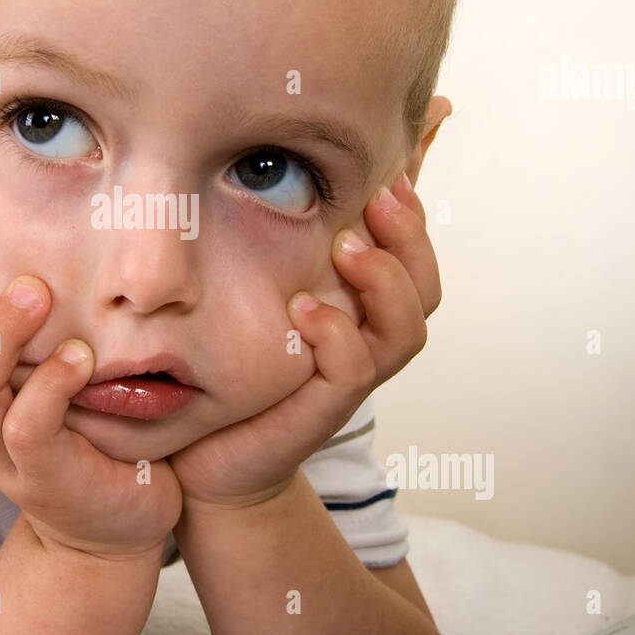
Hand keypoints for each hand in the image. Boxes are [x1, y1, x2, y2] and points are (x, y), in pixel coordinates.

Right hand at [0, 227, 182, 560]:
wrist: (113, 527)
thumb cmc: (83, 435)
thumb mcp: (41, 376)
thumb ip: (25, 328)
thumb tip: (27, 244)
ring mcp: (4, 453)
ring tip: (33, 290)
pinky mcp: (46, 477)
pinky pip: (29, 429)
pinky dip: (49, 386)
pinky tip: (79, 355)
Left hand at [168, 173, 440, 509]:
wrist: (210, 460)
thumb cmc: (236, 369)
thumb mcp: (261, 293)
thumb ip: (284, 246)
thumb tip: (296, 182)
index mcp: (360, 310)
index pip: (413, 259)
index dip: (411, 217)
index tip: (388, 173)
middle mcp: (366, 342)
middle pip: (425, 290)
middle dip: (410, 238)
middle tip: (380, 196)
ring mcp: (347, 378)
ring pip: (403, 330)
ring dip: (383, 282)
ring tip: (347, 246)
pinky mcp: (320, 409)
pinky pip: (352, 370)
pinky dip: (336, 335)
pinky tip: (303, 308)